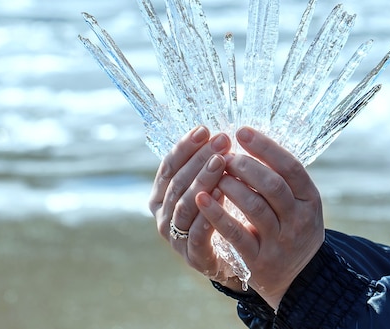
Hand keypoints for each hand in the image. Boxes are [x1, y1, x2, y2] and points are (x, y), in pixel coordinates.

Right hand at [149, 125, 240, 287]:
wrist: (229, 259)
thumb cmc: (216, 215)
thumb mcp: (205, 187)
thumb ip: (202, 165)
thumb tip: (213, 131)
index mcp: (160, 196)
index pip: (168, 166)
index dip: (184, 147)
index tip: (204, 130)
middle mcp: (162, 215)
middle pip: (178, 182)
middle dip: (199, 158)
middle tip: (220, 141)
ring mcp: (175, 237)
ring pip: (185, 204)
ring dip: (203, 180)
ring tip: (222, 161)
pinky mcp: (193, 256)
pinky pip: (198, 233)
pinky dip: (209, 213)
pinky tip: (223, 194)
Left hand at [195, 126, 324, 309]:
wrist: (300, 278)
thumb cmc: (291, 227)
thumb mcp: (298, 202)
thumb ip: (281, 176)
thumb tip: (249, 139)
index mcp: (309, 199)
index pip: (290, 167)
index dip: (266, 147)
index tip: (242, 131)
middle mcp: (298, 219)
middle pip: (272, 185)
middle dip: (245, 166)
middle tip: (224, 155)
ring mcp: (280, 241)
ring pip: (254, 207)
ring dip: (230, 185)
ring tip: (214, 173)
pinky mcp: (258, 260)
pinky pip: (235, 233)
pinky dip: (216, 214)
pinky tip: (200, 198)